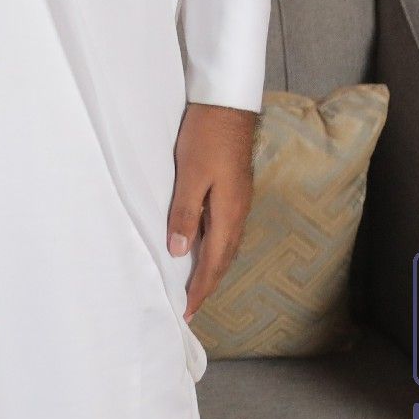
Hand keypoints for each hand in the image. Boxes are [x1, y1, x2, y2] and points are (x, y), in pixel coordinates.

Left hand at [168, 102, 258, 319]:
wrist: (227, 106)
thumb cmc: (206, 138)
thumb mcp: (190, 175)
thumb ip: (185, 213)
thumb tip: (180, 252)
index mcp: (229, 214)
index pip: (214, 263)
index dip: (200, 289)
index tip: (187, 312)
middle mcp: (238, 214)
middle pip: (223, 260)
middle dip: (206, 285)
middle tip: (189, 308)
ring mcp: (237, 203)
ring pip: (224, 246)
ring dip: (210, 268)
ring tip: (194, 287)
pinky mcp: (232, 192)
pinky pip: (223, 231)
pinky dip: (211, 248)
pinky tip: (200, 248)